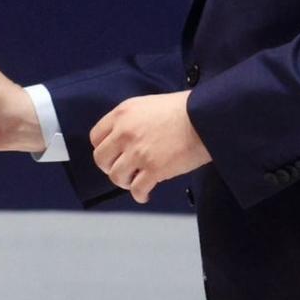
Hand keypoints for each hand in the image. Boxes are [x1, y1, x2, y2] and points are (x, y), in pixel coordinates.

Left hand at [90, 90, 209, 203]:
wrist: (204, 117)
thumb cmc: (184, 109)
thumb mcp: (148, 104)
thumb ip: (131, 119)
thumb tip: (125, 135)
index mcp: (122, 114)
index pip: (96, 137)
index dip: (103, 149)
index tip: (111, 155)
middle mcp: (125, 132)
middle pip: (101, 159)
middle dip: (110, 167)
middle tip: (122, 170)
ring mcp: (138, 152)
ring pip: (116, 176)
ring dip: (125, 182)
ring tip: (135, 182)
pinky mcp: (153, 169)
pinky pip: (137, 190)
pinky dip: (140, 195)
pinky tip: (145, 194)